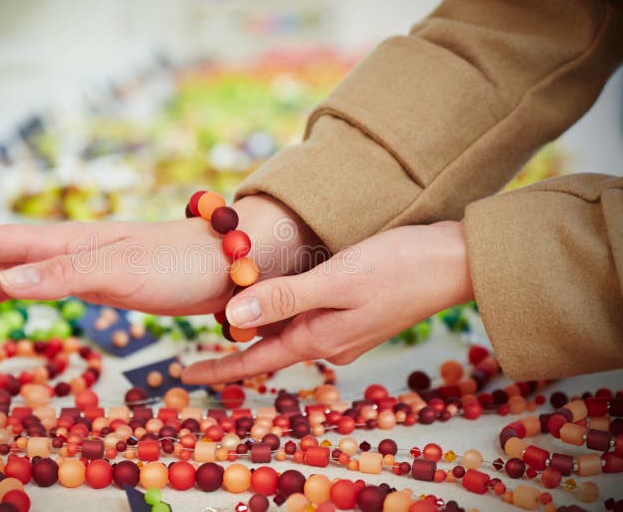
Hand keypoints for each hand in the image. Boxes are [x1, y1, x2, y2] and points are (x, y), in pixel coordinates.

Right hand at [0, 195, 321, 315]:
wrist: (227, 263)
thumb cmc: (182, 263)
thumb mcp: (125, 269)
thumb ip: (66, 273)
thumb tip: (3, 279)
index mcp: (64, 244)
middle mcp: (62, 252)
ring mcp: (75, 265)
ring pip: (3, 274)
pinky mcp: (93, 281)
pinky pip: (33, 286)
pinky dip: (1, 290)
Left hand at [182, 221, 473, 383]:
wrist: (455, 262)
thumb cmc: (399, 268)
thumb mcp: (336, 281)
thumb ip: (284, 299)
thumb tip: (232, 318)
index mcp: (320, 339)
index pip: (256, 360)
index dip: (218, 367)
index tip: (184, 375)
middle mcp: (329, 341)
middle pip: (269, 343)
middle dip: (233, 338)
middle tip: (195, 322)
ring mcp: (343, 328)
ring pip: (287, 326)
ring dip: (258, 318)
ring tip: (224, 302)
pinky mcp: (355, 311)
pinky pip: (306, 312)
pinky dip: (283, 303)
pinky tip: (273, 286)